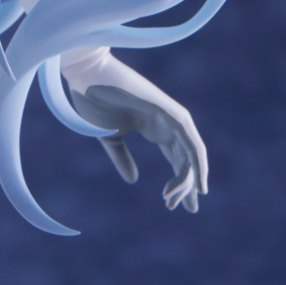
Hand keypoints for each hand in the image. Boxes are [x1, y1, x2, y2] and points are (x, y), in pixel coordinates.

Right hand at [64, 52, 207, 212]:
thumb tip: (133, 180)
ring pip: (190, 153)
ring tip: (179, 202)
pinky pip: (191, 141)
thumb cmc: (93, 100)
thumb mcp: (108, 136)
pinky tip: (199, 181)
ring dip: (189, 179)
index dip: (179, 182)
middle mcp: (166, 122)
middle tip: (190, 209)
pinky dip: (198, 161)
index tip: (173, 205)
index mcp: (153, 126)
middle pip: (186, 159)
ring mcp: (170, 116)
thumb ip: (121, 157)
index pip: (176, 158)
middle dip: (189, 185)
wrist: (87, 74)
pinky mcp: (170, 111)